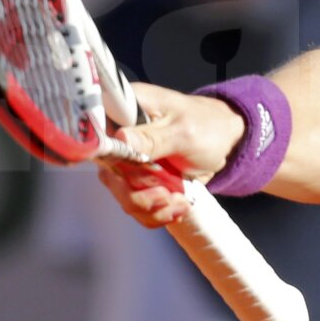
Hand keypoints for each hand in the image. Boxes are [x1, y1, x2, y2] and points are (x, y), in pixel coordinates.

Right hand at [96, 83, 245, 228]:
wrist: (227, 142)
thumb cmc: (208, 125)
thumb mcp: (184, 131)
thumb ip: (152, 137)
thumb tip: (120, 138)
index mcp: (126, 108)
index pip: (92, 127)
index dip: (100, 151)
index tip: (123, 171)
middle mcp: (120, 134)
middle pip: (105, 170)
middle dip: (135, 192)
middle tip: (163, 196)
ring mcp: (128, 159)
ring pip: (121, 193)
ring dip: (150, 206)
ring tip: (178, 201)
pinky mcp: (139, 179)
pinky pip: (136, 204)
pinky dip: (156, 212)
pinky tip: (178, 206)